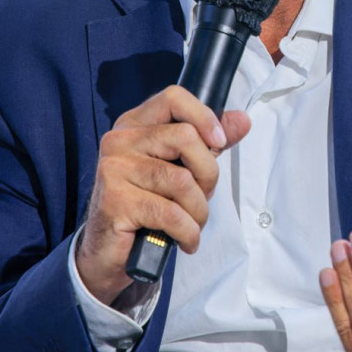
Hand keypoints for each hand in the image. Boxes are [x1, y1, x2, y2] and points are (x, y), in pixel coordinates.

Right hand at [75, 85, 249, 304]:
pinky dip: (188, 232)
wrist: (109, 253)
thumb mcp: (179, 169)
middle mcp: (120, 141)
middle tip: (203, 197)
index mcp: (134, 125)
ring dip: (199, 211)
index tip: (219, 143)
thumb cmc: (147, 208)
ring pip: (181, 180)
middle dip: (208, 174)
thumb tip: (242, 121)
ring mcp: (114, 169)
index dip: (204, 117)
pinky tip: (185, 241)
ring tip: (192, 224)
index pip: (173, 98)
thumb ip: (207, 143)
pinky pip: (171, 214)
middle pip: (185, 137)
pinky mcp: (115, 201)